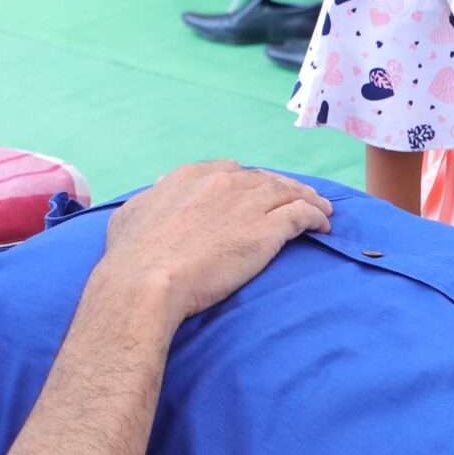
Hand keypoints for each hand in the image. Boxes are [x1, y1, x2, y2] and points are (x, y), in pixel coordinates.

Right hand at [102, 163, 330, 321]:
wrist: (146, 282)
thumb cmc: (131, 257)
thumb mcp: (130, 215)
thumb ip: (149, 200)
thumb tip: (156, 191)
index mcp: (190, 177)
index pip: (228, 171)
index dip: (246, 182)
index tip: (253, 192)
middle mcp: (222, 182)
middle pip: (263, 178)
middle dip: (282, 187)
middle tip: (297, 197)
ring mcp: (247, 203)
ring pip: (289, 191)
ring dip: (308, 198)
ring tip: (321, 209)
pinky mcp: (267, 228)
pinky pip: (301, 214)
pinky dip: (315, 216)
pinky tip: (322, 225)